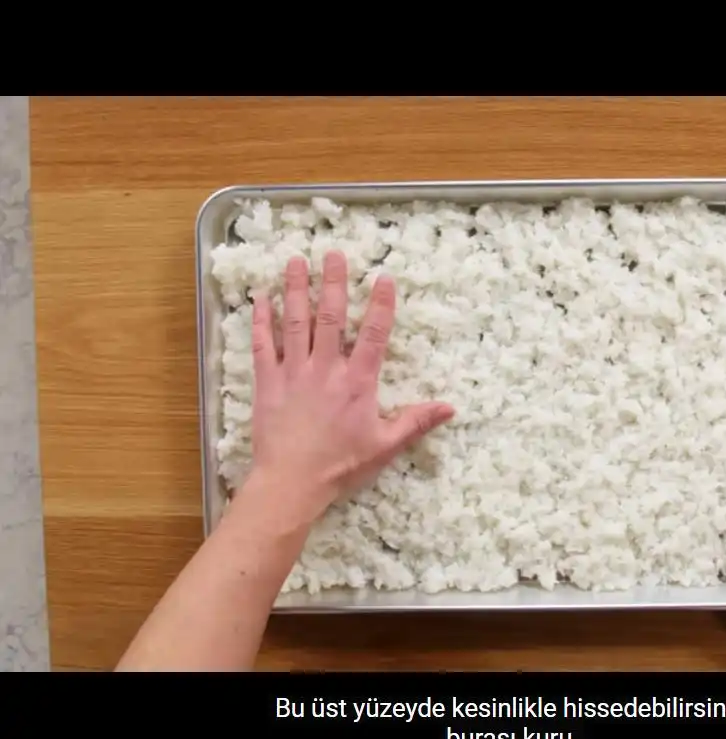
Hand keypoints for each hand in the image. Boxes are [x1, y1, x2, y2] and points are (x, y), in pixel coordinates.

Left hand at [249, 251, 454, 522]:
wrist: (291, 483)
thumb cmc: (341, 466)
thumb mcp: (385, 446)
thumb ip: (416, 422)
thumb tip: (450, 407)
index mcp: (358, 383)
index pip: (373, 335)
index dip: (380, 304)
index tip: (383, 277)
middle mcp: (326, 369)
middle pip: (330, 316)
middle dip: (333, 282)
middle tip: (334, 253)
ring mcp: (294, 373)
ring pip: (295, 323)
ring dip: (296, 289)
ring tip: (296, 260)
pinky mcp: (267, 383)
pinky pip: (262, 346)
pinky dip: (260, 320)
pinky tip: (260, 298)